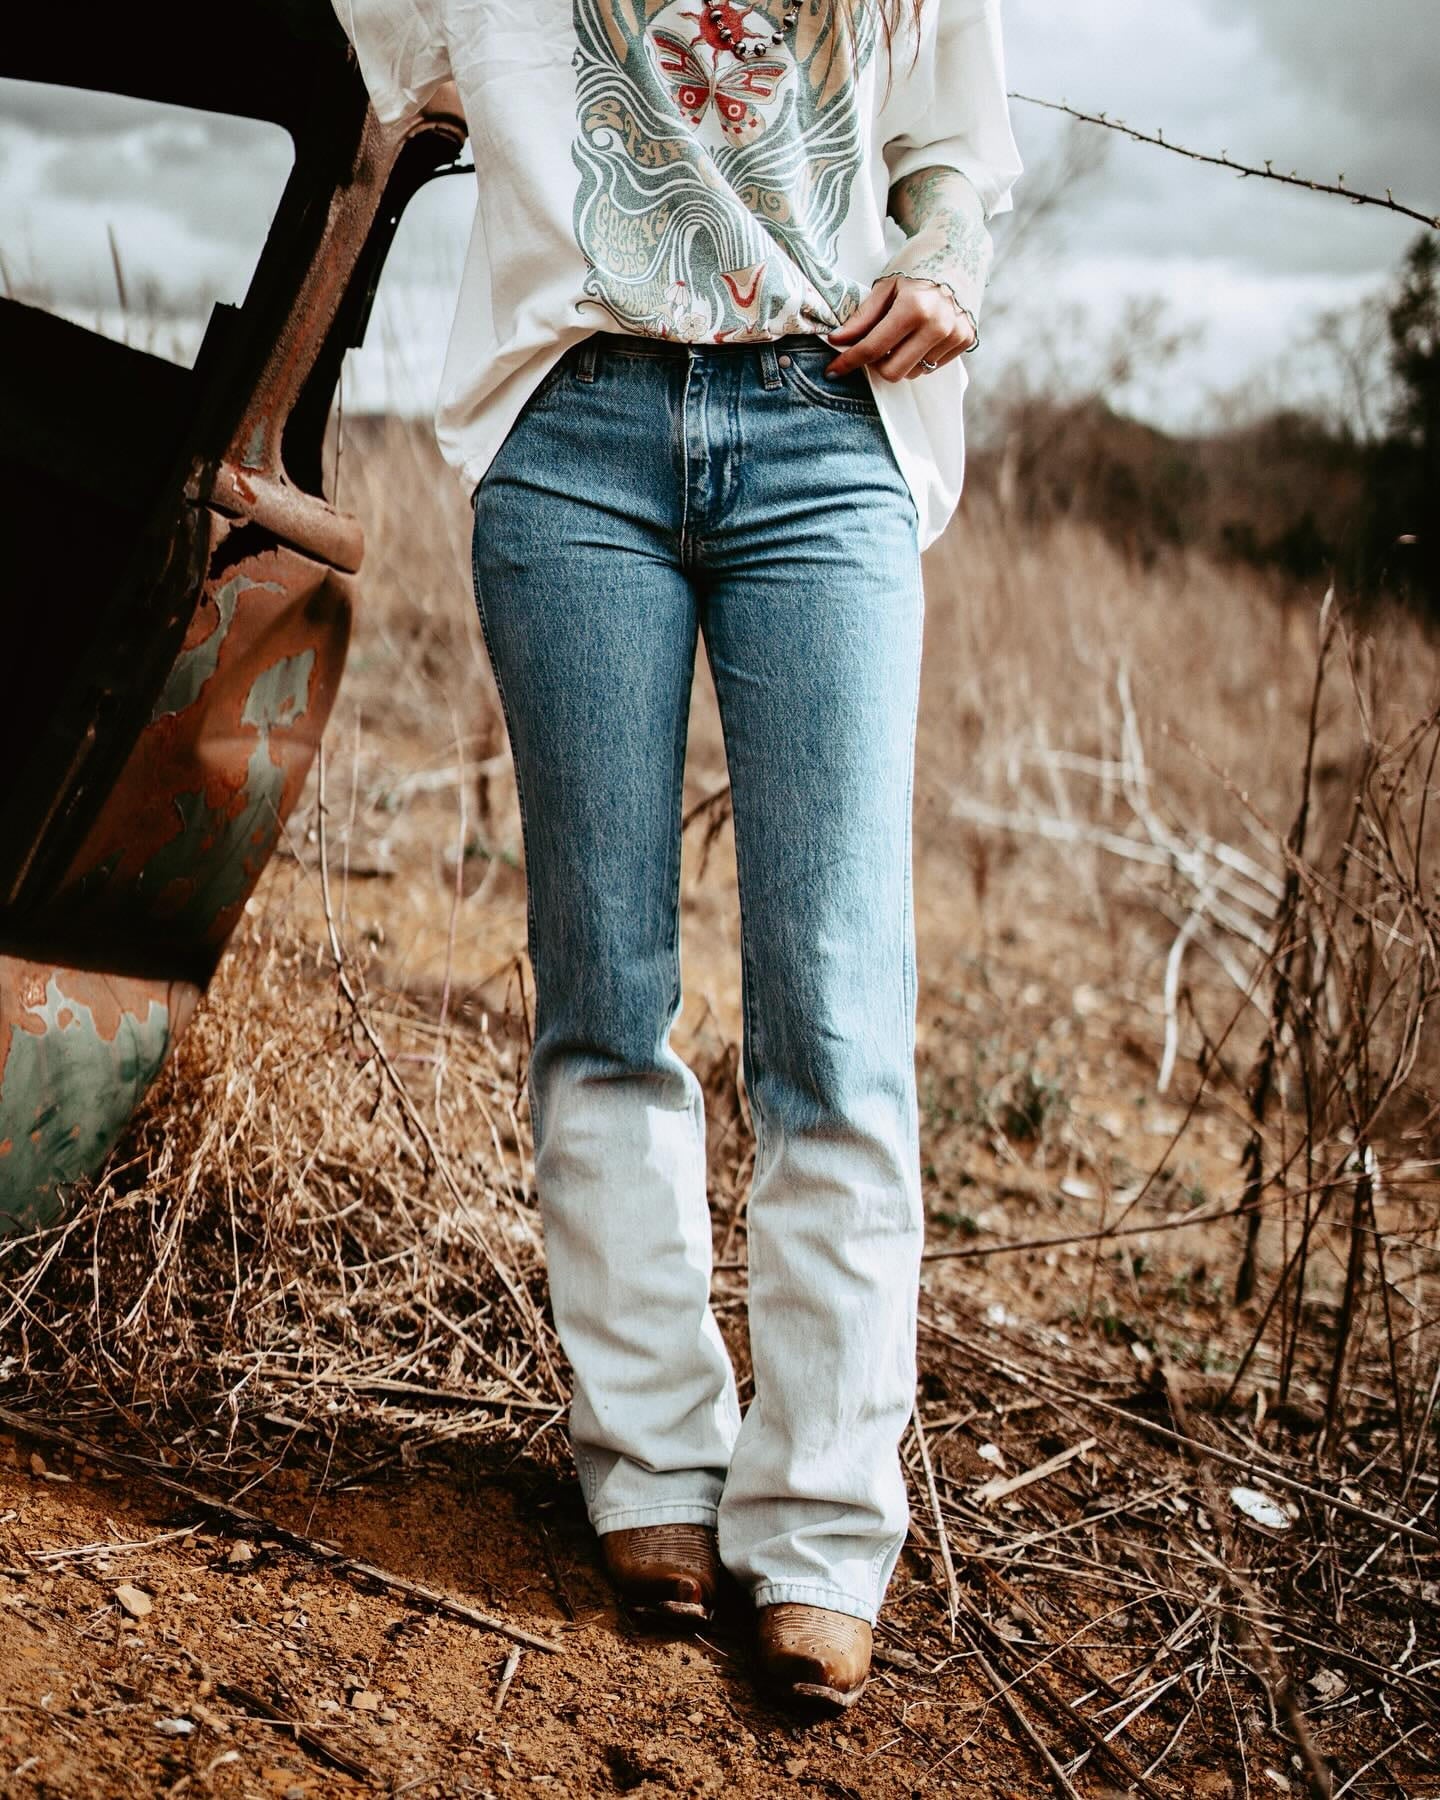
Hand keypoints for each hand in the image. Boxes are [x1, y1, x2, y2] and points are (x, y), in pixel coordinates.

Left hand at [824, 276, 976, 381]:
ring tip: (901, 335)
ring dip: (899, 361)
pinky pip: (932, 366)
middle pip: (893, 372)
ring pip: (914, 373)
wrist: (960, 248)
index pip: (873, 349)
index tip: (833, 370)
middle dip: (876, 364)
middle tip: (873, 347)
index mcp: (915, 307)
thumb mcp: (886, 286)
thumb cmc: (917, 264)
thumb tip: (837, 341)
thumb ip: (862, 318)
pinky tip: (920, 334)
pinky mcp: (966, 340)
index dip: (849, 361)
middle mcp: (938, 325)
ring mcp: (955, 335)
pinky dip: (919, 357)